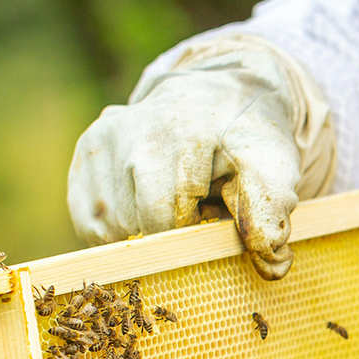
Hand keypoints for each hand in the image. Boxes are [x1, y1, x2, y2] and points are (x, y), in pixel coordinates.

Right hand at [66, 36, 332, 279]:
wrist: (216, 93)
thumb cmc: (245, 138)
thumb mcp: (272, 167)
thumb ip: (272, 213)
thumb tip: (271, 264)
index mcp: (182, 132)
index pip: (167, 219)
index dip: (193, 233)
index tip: (213, 216)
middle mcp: (133, 129)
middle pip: (140, 226)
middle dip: (173, 231)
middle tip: (199, 204)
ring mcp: (103, 138)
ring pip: (114, 228)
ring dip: (146, 229)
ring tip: (174, 196)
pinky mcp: (86, 150)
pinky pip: (92, 222)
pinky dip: (120, 225)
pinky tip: (146, 199)